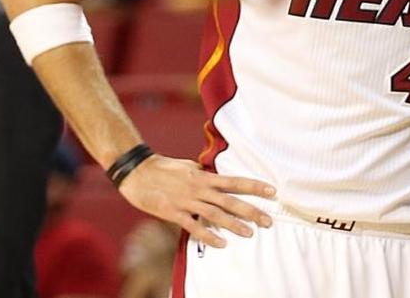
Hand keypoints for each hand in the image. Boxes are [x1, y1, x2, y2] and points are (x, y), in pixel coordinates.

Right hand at [118, 154, 275, 247]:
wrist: (137, 172)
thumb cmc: (164, 168)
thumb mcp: (189, 166)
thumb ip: (205, 173)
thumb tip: (218, 175)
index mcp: (203, 176)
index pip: (235, 181)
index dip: (254, 186)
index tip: (272, 191)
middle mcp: (199, 188)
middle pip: (230, 200)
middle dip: (251, 210)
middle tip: (268, 220)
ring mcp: (186, 201)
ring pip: (215, 214)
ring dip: (233, 224)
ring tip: (250, 233)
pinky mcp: (173, 212)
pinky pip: (193, 226)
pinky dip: (207, 235)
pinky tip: (221, 244)